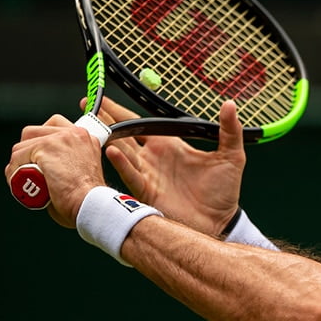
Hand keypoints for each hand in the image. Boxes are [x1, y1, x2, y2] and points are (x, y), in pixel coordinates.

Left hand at [5, 115, 108, 228]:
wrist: (90, 205)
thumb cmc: (87, 199)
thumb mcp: (83, 171)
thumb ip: (68, 160)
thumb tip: (44, 165)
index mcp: (84, 138)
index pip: (54, 124)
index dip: (40, 141)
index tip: (38, 158)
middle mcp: (74, 134)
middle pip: (33, 132)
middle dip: (25, 152)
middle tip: (28, 170)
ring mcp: (59, 139)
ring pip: (21, 146)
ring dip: (18, 164)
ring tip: (24, 181)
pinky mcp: (45, 148)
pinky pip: (17, 157)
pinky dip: (14, 173)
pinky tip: (21, 184)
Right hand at [98, 97, 245, 235]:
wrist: (221, 222)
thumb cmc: (224, 192)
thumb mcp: (231, 156)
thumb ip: (229, 130)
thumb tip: (229, 104)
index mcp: (170, 145)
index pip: (142, 123)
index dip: (123, 111)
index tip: (105, 98)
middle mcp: (154, 157)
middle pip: (126, 133)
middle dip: (107, 119)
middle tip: (88, 103)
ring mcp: (148, 173)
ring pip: (123, 150)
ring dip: (109, 137)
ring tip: (94, 123)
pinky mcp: (147, 190)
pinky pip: (130, 173)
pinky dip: (121, 162)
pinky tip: (111, 150)